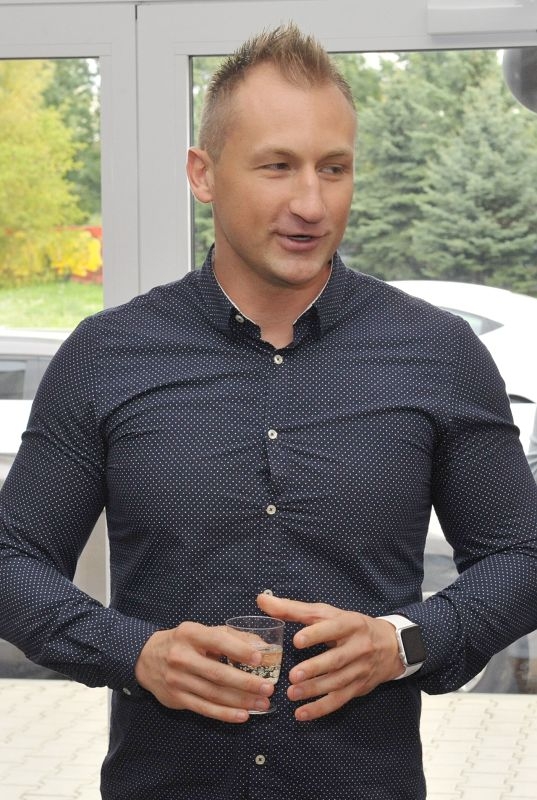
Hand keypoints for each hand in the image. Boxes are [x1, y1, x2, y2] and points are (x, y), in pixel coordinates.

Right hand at [134, 621, 273, 722]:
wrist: (145, 658)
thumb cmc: (182, 642)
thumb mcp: (200, 631)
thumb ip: (229, 636)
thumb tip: (260, 644)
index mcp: (190, 634)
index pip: (217, 640)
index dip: (239, 650)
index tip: (259, 659)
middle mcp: (181, 657)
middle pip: (217, 673)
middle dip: (245, 682)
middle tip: (268, 688)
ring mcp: (177, 680)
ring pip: (213, 694)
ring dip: (241, 701)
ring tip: (262, 703)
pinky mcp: (176, 699)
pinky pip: (204, 709)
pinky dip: (225, 714)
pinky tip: (242, 715)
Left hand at [256, 593, 402, 720]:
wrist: (390, 646)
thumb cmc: (350, 626)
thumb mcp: (327, 613)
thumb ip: (294, 609)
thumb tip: (261, 600)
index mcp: (349, 624)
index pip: (333, 628)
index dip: (316, 634)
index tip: (297, 640)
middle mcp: (358, 647)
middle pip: (336, 659)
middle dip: (315, 668)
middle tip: (293, 675)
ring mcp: (360, 669)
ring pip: (337, 682)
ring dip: (314, 690)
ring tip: (292, 694)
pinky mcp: (358, 688)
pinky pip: (339, 701)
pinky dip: (320, 709)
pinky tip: (301, 714)